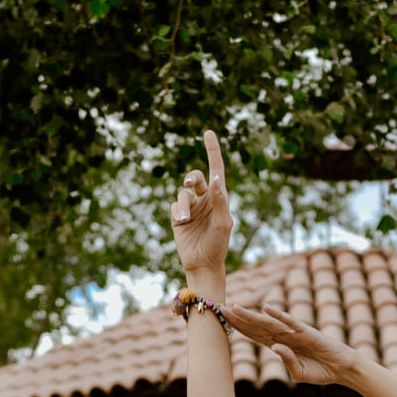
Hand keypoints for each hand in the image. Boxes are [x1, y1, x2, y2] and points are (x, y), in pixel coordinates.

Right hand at [170, 130, 232, 276]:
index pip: (216, 169)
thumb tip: (216, 178)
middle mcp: (205, 199)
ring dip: (183, 206)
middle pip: (195, 177)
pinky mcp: (178, 217)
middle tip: (191, 183)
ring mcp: (191, 208)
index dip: (212, 151)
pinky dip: (177, 212)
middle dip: (192, 177)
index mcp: (219, 197)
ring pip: (182, 194)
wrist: (203, 264)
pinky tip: (182, 224)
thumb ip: (220, 200)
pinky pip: (174, 205)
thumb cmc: (218, 244)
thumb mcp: (223, 223)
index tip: (208, 132)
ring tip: (184, 220)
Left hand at [223, 301, 352, 386]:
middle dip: (239, 318)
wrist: (341, 369)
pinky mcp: (307, 332)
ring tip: (236, 307)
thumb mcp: (300, 373)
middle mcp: (284, 336)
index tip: (223, 318)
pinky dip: (280, 315)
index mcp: (280, 345)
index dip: (239, 327)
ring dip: (252, 316)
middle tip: (221, 307)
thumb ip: (287, 362)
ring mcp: (295, 332)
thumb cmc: (320, 371)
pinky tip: (267, 308)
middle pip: (257, 326)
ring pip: (269, 323)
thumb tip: (275, 347)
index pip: (254, 334)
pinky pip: (291, 322)